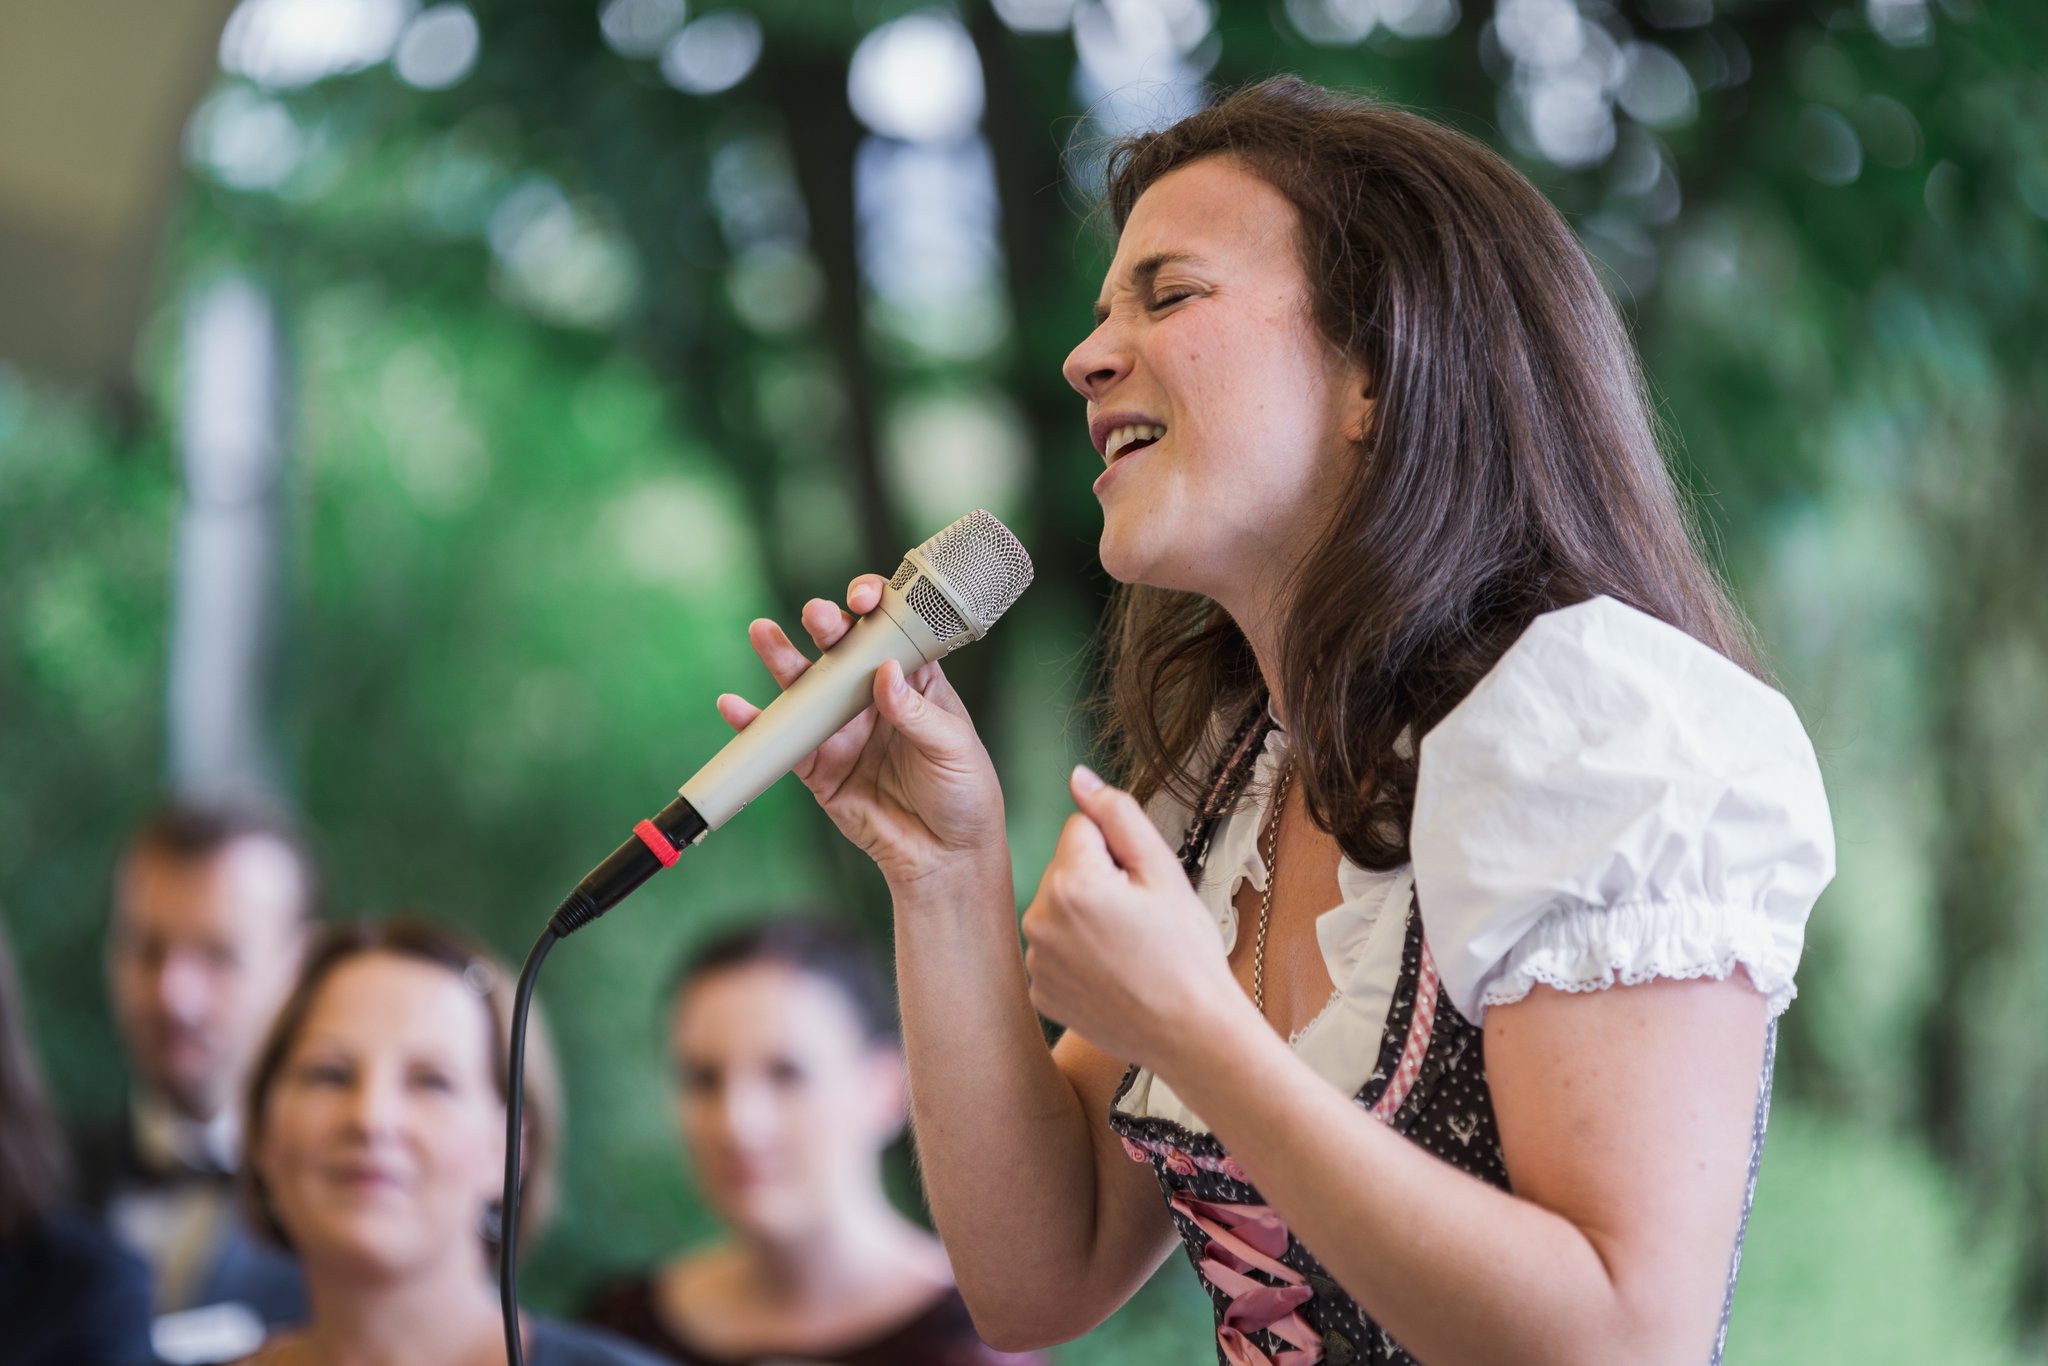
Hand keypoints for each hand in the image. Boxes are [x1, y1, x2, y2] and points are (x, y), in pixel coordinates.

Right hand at [719, 574, 1007, 889]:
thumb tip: (885, 674)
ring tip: (763, 633)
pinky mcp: (819, 767)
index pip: (889, 630)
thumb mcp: (954, 748)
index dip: (874, 606)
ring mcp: (843, 730)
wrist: (945, 859)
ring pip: (807, 687)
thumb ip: (917, 713)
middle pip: (842, 650)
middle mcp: (873, 697)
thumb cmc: (964, 795)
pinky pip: (786, 742)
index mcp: (914, 681)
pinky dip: (757, 724)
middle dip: (827, 626)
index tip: (862, 600)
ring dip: (783, 659)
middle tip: (818, 616)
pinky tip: (737, 707)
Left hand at [1021, 766, 1246, 1070]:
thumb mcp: (1163, 871)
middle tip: (1140, 922)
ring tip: (1128, 951)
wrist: (1191, 1033)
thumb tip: (1079, 776)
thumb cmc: (1186, 951)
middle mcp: (1038, 918)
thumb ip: (1117, 814)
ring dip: (1086, 919)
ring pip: (1059, 909)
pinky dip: (1078, 957)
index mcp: (1069, 882)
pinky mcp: (1039, 991)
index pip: (1080, 829)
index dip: (1118, 854)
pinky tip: (1112, 976)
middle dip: (1098, 883)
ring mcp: (1036, 960)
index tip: (1141, 889)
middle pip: (1065, 868)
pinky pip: (1055, 950)